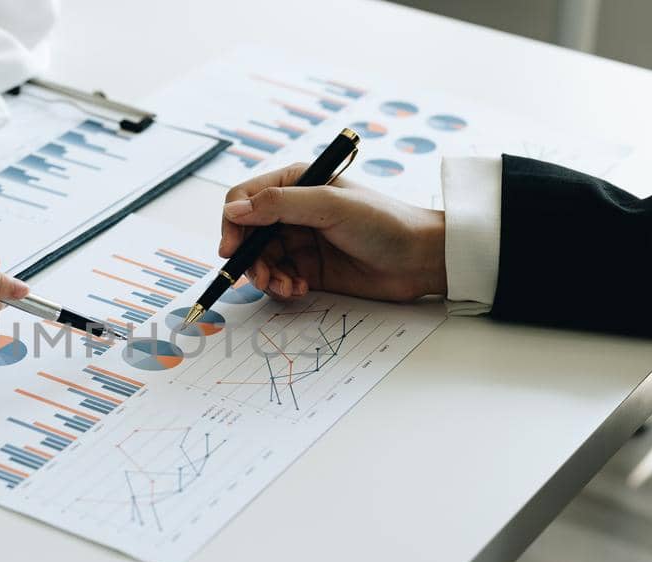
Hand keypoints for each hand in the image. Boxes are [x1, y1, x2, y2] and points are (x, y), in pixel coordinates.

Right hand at [219, 163, 447, 301]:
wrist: (420, 259)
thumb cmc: (384, 222)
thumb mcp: (330, 205)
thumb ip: (280, 205)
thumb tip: (235, 210)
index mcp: (295, 184)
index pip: (244, 199)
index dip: (232, 222)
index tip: (231, 249)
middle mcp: (292, 212)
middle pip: (247, 235)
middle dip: (249, 258)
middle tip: (261, 277)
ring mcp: (299, 242)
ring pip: (260, 261)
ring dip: (266, 277)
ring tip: (288, 286)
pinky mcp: (307, 269)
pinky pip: (277, 279)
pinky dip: (281, 287)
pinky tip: (300, 289)